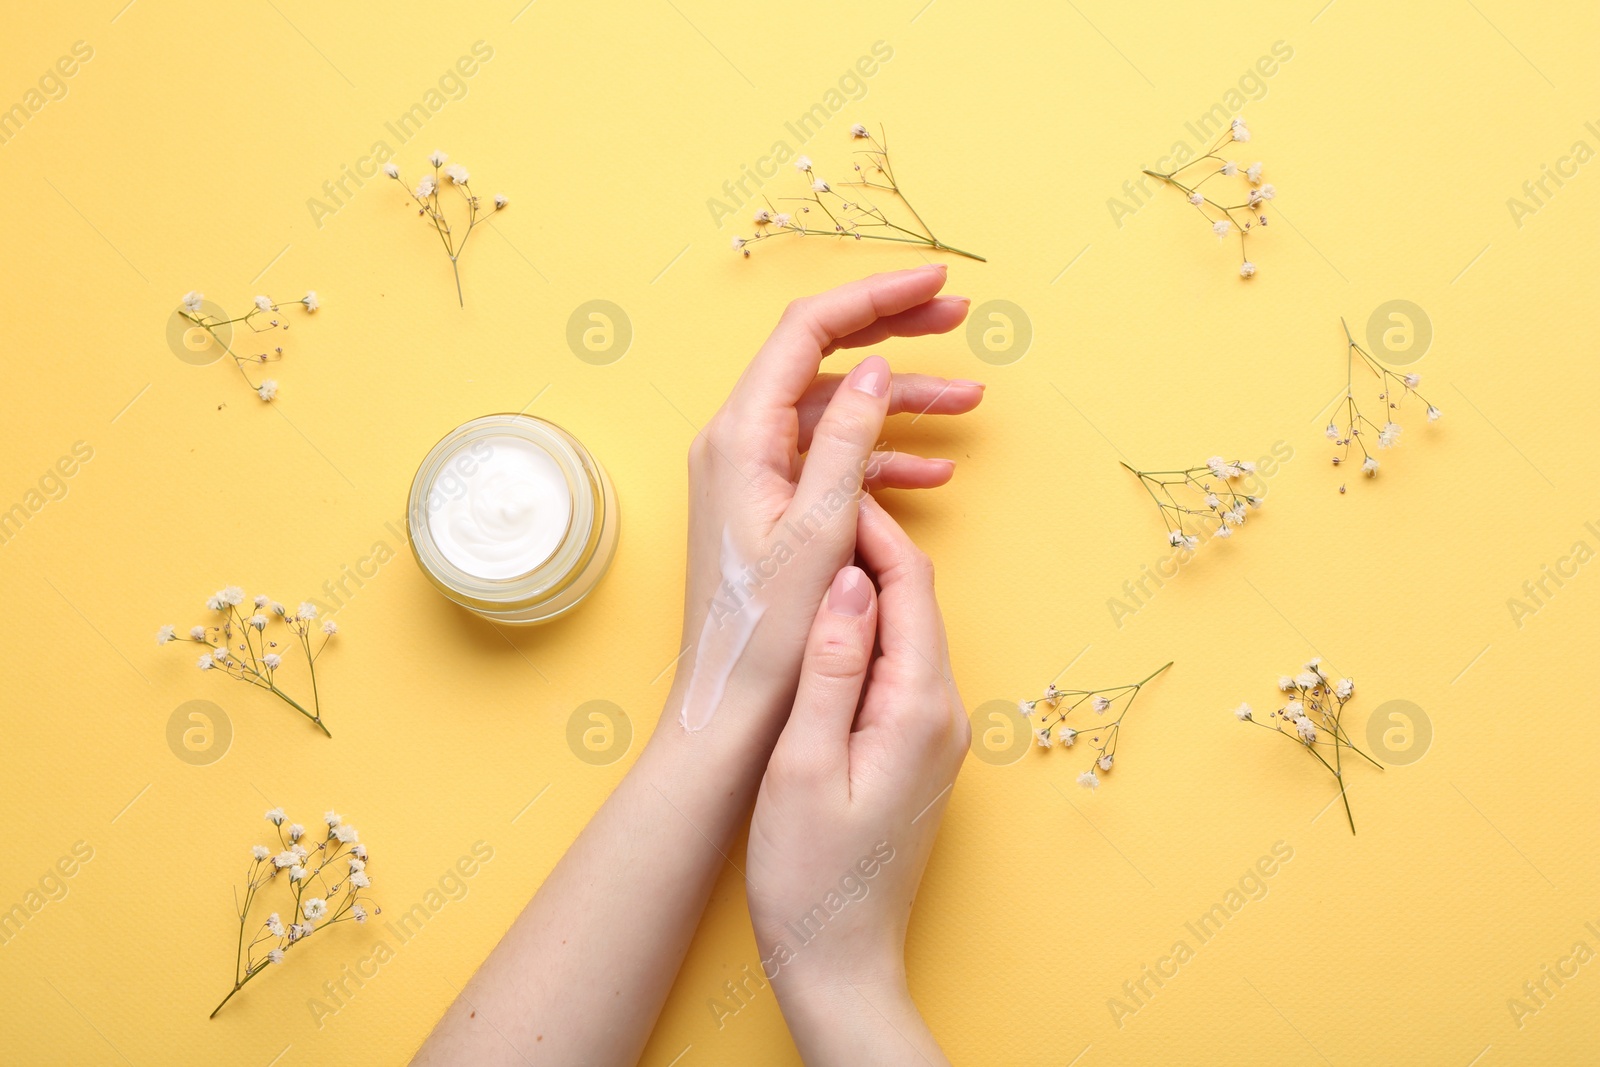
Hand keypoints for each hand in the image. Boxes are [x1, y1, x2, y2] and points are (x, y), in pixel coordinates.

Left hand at [665, 265, 978, 754]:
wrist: (732, 705)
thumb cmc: (768, 630)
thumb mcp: (822, 527)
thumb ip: (849, 440)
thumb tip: (875, 368)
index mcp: (741, 434)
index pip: (808, 331)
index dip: (876, 298)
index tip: (937, 284)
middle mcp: (739, 441)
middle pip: (822, 358)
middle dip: (892, 334)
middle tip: (958, 318)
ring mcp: (753, 472)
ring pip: (836, 411)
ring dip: (900, 404)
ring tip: (970, 402)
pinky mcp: (769, 504)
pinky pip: (830, 460)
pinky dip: (880, 458)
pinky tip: (933, 471)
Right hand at [746, 495, 968, 1066]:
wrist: (840, 960)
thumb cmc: (810, 873)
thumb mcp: (804, 763)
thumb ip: (831, 668)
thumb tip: (849, 582)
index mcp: (920, 707)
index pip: (908, 586)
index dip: (869, 531)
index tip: (825, 494)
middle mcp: (942, 714)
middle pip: (914, 603)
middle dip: (867, 550)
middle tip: (808, 512)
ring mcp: (932, 736)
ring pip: (905, 634)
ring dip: (863, 591)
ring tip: (804, 560)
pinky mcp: (914, 755)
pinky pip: (896, 671)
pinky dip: (863, 636)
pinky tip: (820, 634)